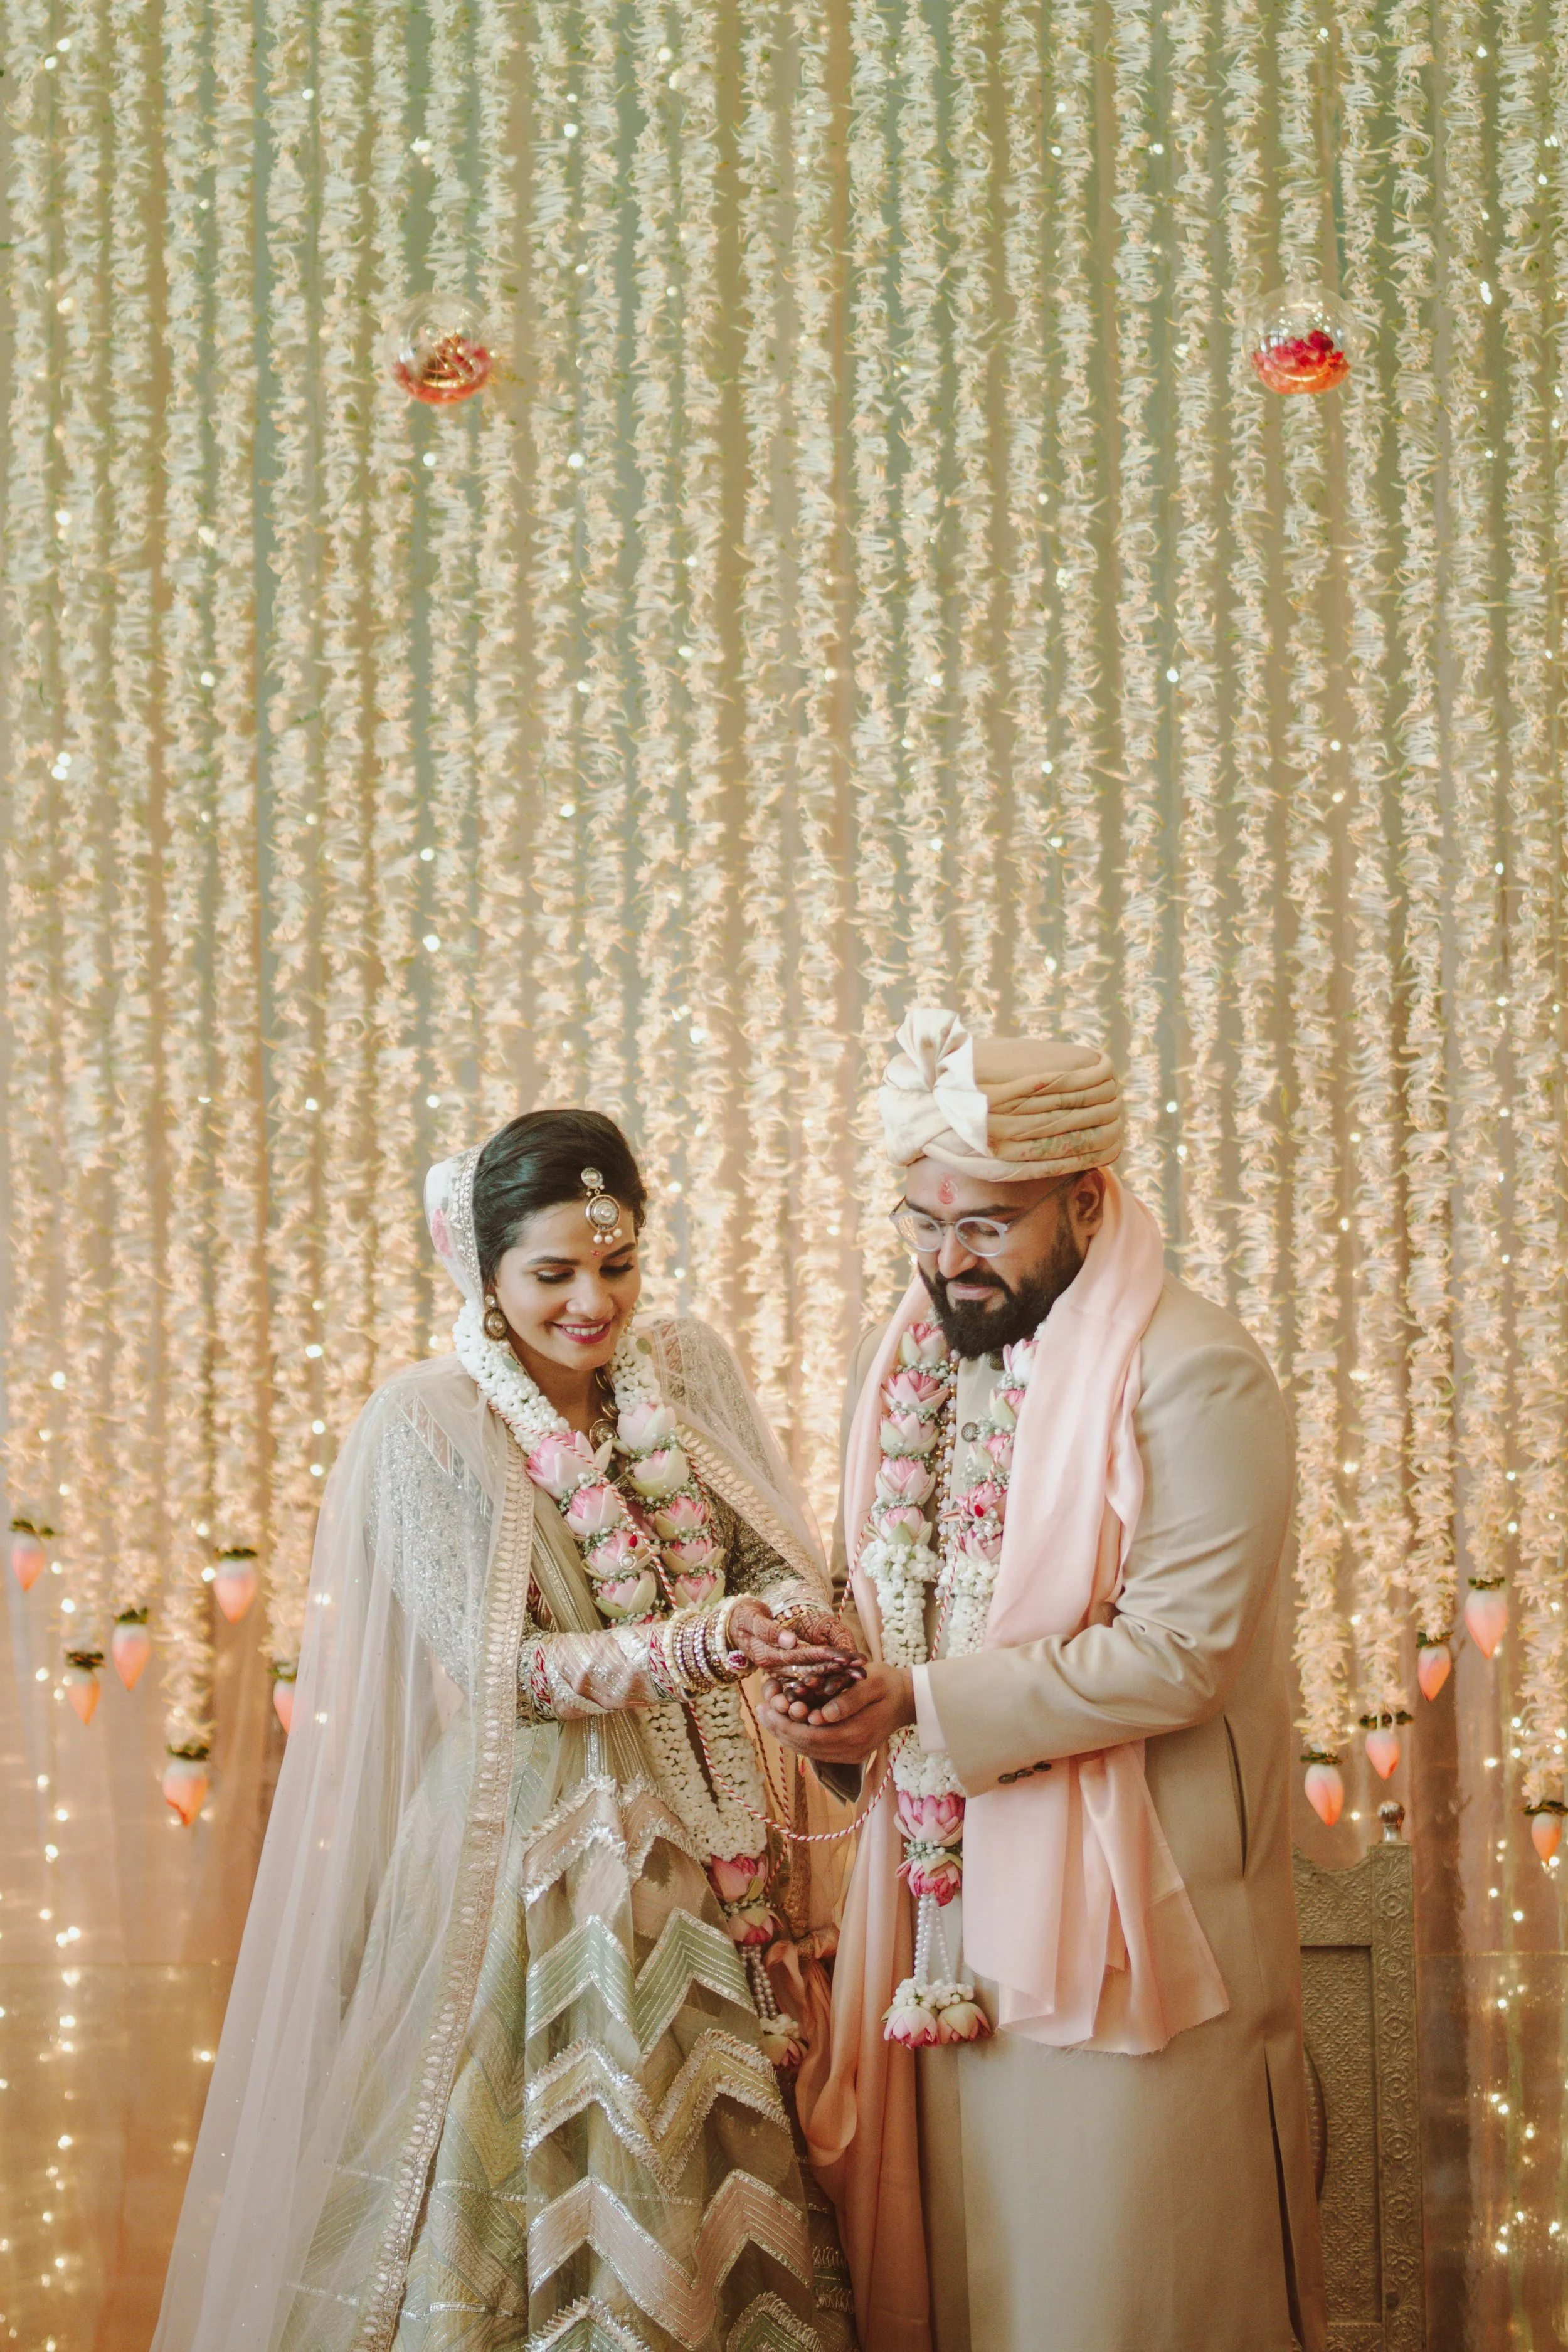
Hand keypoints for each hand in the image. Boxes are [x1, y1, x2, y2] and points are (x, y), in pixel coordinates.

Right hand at [727, 1598, 856, 1680]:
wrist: (732, 1626)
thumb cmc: (743, 1617)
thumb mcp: (750, 1618)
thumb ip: (769, 1631)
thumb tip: (790, 1642)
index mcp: (767, 1656)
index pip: (800, 1657)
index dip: (822, 1656)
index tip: (844, 1657)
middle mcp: (776, 1667)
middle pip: (810, 1669)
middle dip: (836, 1669)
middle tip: (860, 1669)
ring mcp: (781, 1671)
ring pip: (812, 1674)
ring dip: (836, 1674)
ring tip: (859, 1673)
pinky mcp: (786, 1670)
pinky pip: (809, 1674)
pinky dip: (827, 1675)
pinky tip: (846, 1674)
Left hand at [759, 1662, 915, 1763]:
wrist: (908, 1701)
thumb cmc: (888, 1685)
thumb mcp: (872, 1682)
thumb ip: (849, 1699)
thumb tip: (823, 1716)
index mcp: (856, 1734)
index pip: (811, 1735)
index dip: (786, 1723)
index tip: (767, 1706)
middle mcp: (851, 1751)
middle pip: (805, 1746)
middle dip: (780, 1728)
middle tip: (760, 1709)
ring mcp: (850, 1756)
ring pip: (808, 1750)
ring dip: (785, 1734)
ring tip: (766, 1715)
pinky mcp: (848, 1754)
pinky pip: (816, 1750)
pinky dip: (797, 1737)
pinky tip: (785, 1723)